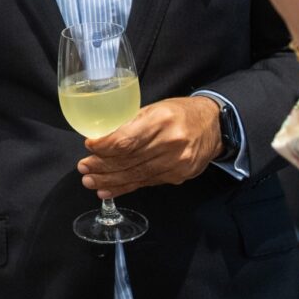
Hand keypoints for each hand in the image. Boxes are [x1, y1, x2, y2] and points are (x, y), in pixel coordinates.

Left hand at [76, 96, 223, 197]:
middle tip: (83, 167)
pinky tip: (108, 190)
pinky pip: (146, 183)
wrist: (214, 126)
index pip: (126, 140)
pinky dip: (125, 187)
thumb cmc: (179, 113)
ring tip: (90, 181)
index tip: (89, 146)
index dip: (104, 147)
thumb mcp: (155, 107)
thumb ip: (130, 123)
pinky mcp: (178, 176)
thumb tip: (101, 136)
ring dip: (109, 180)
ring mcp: (176, 163)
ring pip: (135, 175)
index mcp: (161, 121)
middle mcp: (170, 143)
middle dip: (102, 166)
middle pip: (128, 160)